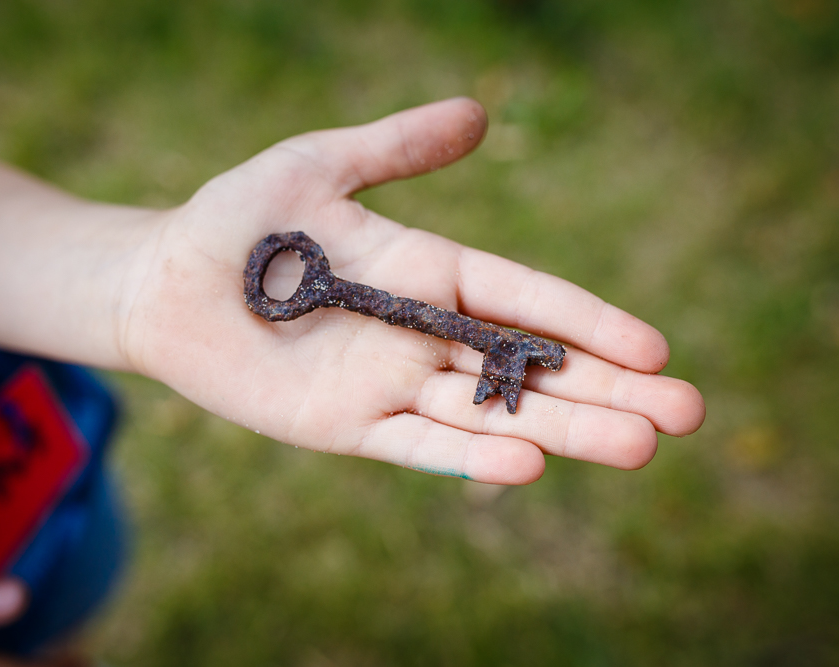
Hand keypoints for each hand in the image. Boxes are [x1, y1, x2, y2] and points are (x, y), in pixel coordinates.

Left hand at [120, 98, 705, 483]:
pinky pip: (415, 444)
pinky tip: (525, 464)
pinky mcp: (344, 425)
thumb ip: (398, 148)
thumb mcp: (321, 164)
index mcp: (428, 268)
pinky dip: (467, 454)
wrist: (166, 280)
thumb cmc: (239, 218)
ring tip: (638, 448)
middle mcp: (422, 333)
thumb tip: (479, 114)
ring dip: (562, 431)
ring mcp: (387, 383)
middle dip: (606, 391)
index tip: (655, 349)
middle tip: (686, 417)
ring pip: (489, 414)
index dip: (589, 322)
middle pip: (528, 368)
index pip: (525, 299)